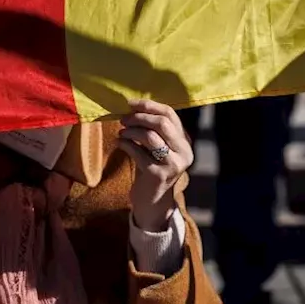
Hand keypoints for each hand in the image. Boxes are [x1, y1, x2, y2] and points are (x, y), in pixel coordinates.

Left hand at [118, 99, 192, 231]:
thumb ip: (153, 129)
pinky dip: (126, 145)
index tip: (131, 103)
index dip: (149, 105)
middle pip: (162, 123)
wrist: (152, 200)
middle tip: (124, 119)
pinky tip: (119, 143)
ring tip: (121, 132)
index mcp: (185, 141)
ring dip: (131, 131)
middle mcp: (184, 152)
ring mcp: (173, 164)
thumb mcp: (157, 146)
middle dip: (139, 117)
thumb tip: (133, 106)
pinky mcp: (158, 175)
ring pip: (150, 137)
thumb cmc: (151, 167)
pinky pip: (138, 152)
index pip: (170, 114)